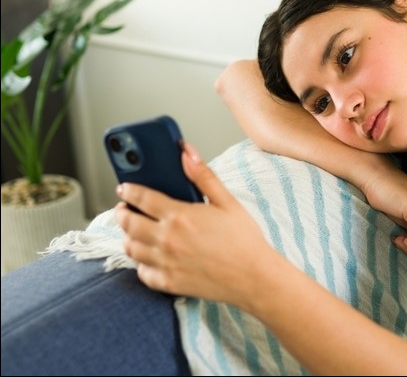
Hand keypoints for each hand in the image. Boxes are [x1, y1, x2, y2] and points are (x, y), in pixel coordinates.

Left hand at [115, 142, 268, 305]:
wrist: (254, 277)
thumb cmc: (244, 240)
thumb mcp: (228, 202)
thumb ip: (203, 176)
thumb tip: (186, 153)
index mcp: (180, 216)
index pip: (141, 197)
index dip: (129, 190)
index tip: (124, 188)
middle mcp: (167, 239)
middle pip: (128, 223)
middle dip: (121, 213)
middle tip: (124, 209)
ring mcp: (165, 262)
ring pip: (131, 248)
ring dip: (128, 237)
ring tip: (133, 231)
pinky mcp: (168, 282)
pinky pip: (142, 272)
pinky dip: (140, 264)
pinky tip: (149, 257)